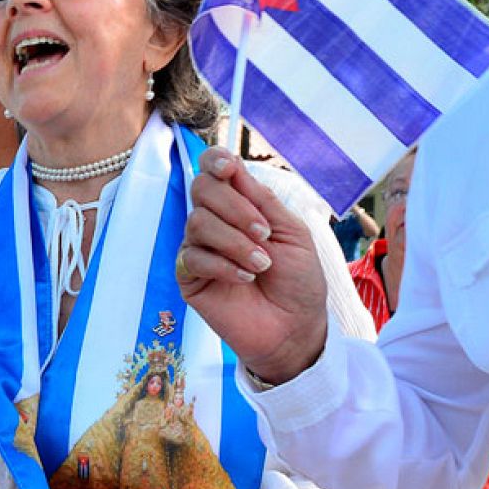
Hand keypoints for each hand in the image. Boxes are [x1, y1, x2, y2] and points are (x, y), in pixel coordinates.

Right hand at [178, 148, 326, 384]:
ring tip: (262, 264)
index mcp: (241, 204)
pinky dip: (223, 265)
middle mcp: (216, 221)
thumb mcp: (292, 231)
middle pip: (201, 189)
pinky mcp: (190, 278)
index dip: (215, 161)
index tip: (229, 169)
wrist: (295, 327)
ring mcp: (200, 248)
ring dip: (235, 241)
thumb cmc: (298, 279)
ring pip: (197, 222)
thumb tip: (234, 166)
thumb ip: (262, 200)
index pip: (213, 169)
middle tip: (265, 234)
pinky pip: (192, 257)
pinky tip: (246, 278)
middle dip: (236, 208)